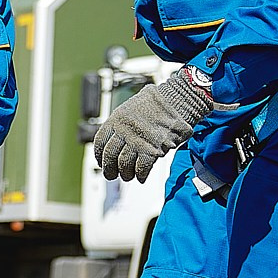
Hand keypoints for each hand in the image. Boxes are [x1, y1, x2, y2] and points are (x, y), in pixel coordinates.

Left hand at [93, 67, 216, 181]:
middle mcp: (124, 130)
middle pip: (110, 156)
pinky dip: (141, 175)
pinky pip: (142, 167)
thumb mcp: (130, 109)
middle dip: (109, 169)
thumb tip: (114, 140)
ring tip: (128, 176)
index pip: (100, 142)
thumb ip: (120, 124)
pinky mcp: (153, 149)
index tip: (101, 162)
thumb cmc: (156, 104)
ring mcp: (138, 140)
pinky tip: (141, 177)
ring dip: (125, 174)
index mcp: (116, 119)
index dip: (99, 155)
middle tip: (112, 175)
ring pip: (124, 164)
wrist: (178, 100)